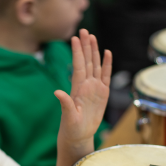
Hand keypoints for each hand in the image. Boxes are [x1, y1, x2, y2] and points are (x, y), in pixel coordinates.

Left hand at [54, 29, 111, 148]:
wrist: (78, 135)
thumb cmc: (71, 128)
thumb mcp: (68, 117)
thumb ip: (65, 104)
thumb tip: (57, 92)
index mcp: (77, 88)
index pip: (78, 65)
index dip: (77, 52)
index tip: (75, 38)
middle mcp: (85, 85)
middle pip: (86, 61)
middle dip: (85, 45)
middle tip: (83, 29)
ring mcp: (94, 88)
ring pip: (95, 65)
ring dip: (94, 51)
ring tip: (92, 36)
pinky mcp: (102, 93)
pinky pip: (105, 76)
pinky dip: (107, 64)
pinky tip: (107, 53)